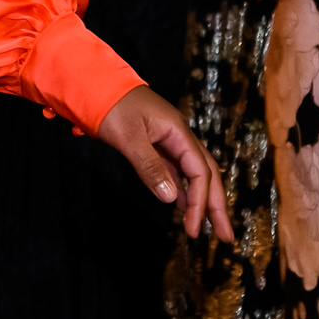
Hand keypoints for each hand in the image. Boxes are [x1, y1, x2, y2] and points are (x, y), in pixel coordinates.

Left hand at [94, 86, 233, 241]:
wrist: (93, 82)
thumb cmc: (109, 105)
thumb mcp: (128, 137)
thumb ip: (150, 166)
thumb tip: (172, 198)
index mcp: (178, 132)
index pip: (199, 172)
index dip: (200, 201)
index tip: (194, 228)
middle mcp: (178, 136)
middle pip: (206, 174)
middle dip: (216, 205)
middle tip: (225, 237)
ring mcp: (168, 140)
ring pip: (192, 174)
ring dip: (200, 200)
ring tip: (206, 227)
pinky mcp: (155, 144)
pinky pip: (175, 170)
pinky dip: (181, 189)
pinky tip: (182, 205)